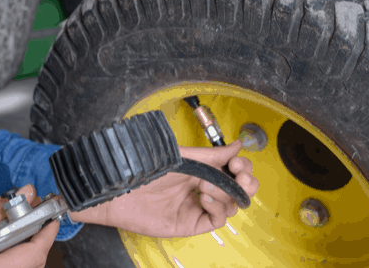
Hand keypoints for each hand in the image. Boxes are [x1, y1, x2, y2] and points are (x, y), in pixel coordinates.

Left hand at [70, 140, 258, 237]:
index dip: (242, 168)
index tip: (239, 164)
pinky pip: (217, 220)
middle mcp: (200, 187)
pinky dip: (218, 209)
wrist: (122, 190)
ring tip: (206, 187)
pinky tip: (204, 198)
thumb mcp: (184, 157)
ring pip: (230, 205)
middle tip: (241, 178)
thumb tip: (237, 145)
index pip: (232, 170)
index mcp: (200, 169)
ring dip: (226, 194)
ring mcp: (196, 206)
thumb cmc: (145, 169)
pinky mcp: (190, 223)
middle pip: (237, 190)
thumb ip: (212, 154)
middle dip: (246, 183)